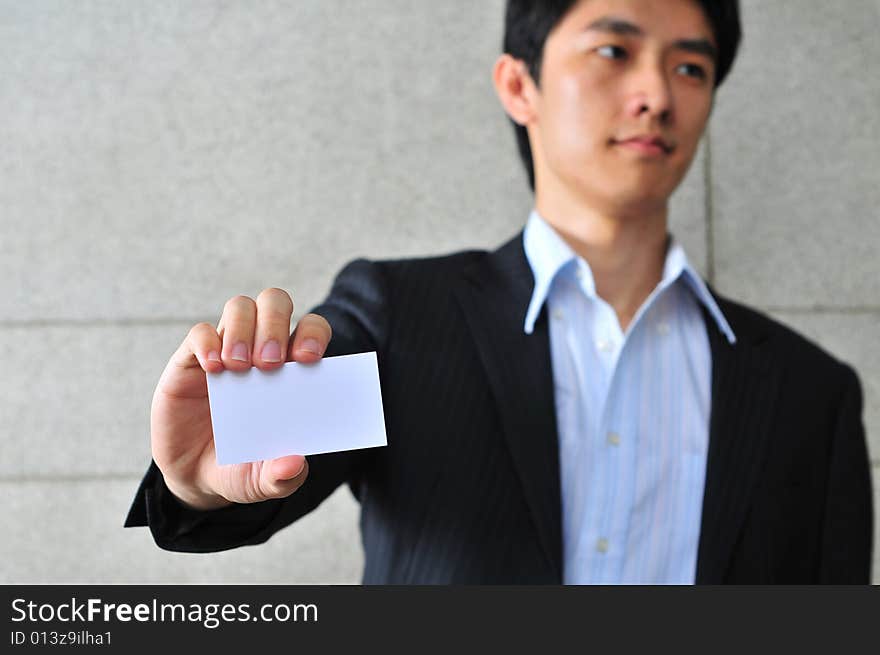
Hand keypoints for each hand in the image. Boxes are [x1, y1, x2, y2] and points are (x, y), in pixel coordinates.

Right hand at [150, 288, 331, 509]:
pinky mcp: (190, 360)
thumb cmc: (241, 467)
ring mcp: (226, 350)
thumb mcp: (263, 481)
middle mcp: (261, 350)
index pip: (311, 330)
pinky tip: (214, 369)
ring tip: (240, 368)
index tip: (308, 359)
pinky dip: (208, 342)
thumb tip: (295, 464)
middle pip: (275, 303)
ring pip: (240, 307)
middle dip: (276, 325)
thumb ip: (283, 477)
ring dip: (243, 329)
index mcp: (292, 370)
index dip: (312, 334)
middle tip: (270, 363)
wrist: (196, 478)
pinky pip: (200, 332)